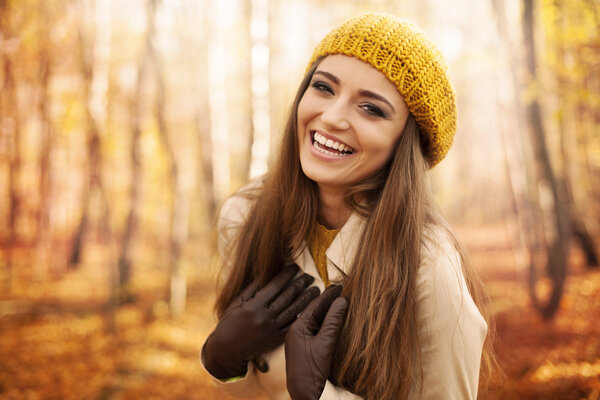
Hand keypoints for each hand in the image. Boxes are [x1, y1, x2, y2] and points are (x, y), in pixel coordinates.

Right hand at [202, 264, 319, 378]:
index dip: (286, 275)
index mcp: (254, 306)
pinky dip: (301, 316)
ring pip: (293, 311)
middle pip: (287, 297)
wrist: (227, 350)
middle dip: (300, 284)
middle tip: (309, 276)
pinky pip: (292, 326)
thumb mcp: (237, 303)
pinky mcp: (275, 340)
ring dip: (306, 299)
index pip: (275, 286)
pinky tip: (309, 309)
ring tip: (316, 290)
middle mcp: (265, 318)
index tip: (295, 266)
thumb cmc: (229, 322)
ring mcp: (271, 330)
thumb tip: (267, 272)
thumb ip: (253, 288)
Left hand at [285, 285, 347, 399]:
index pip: (315, 305)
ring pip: (314, 319)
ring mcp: (299, 339)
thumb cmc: (312, 371)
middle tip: (342, 290)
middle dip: (328, 301)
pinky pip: (315, 329)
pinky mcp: (303, 347)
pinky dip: (325, 322)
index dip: (329, 295)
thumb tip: (341, 301)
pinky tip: (333, 320)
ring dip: (327, 311)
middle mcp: (296, 331)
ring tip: (340, 301)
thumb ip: (333, 321)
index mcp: (297, 327)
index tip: (340, 285)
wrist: (303, 394)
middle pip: (314, 310)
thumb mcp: (326, 344)